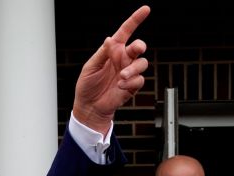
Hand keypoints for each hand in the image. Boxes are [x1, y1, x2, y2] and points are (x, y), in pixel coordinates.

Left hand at [73, 5, 149, 133]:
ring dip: (133, 69)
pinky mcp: (132, 85)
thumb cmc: (87, 86)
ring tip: (121, 76)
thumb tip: (110, 39)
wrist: (89, 106)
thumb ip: (102, 53)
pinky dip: (131, 81)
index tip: (145, 9)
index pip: (126, 32)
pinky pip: (139, 79)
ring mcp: (129, 72)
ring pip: (142, 63)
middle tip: (134, 50)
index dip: (135, 20)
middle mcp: (123, 59)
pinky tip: (120, 86)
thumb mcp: (91, 66)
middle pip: (138, 46)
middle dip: (139, 46)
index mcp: (113, 51)